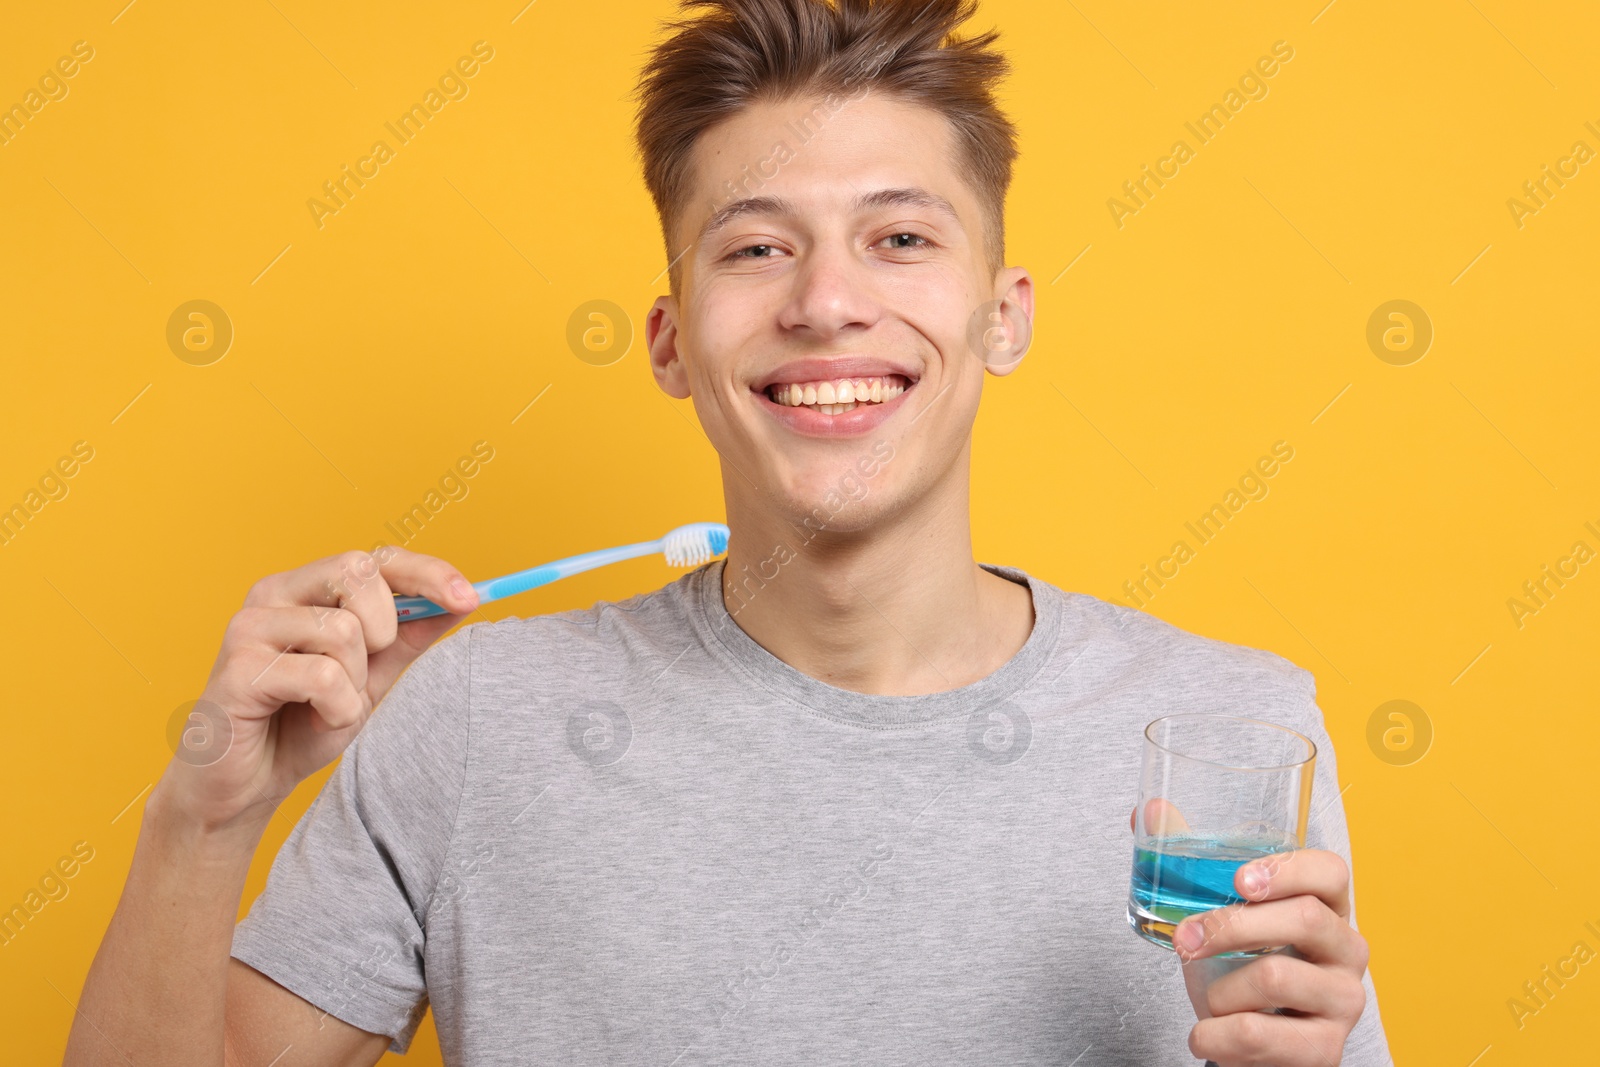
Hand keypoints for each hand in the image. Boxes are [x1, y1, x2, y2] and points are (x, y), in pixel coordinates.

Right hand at [159, 546, 478, 833]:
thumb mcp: (371, 677)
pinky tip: (312, 721)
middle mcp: (273, 594)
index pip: (375, 558)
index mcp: (305, 588)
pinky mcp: (238, 667)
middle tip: (361, 674)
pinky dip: (336, 710)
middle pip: (359, 574)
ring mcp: (249, 626)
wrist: (244, 786)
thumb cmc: (302, 725)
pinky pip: (323, 677)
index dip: (427, 572)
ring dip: (355, 683)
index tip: (471, 598)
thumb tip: (465, 600)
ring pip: (344, 631)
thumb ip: (409, 636)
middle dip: (384, 630)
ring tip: (327, 706)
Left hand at [1174, 845, 1369, 1064]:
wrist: (1249, 1046)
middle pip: (1302, 918)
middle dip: (1229, 926)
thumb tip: (1148, 811)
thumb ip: (1189, 861)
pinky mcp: (1326, 1049)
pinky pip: (1260, 1034)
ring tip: (1207, 998)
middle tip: (1183, 939)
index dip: (1288, 870)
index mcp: (1327, 907)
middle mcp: (1347, 950)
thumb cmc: (1239, 970)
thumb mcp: (1218, 916)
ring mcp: (1344, 1001)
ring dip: (1218, 989)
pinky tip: (1205, 1035)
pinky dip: (1216, 1034)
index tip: (1240, 880)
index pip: (1330, 872)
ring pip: (1275, 977)